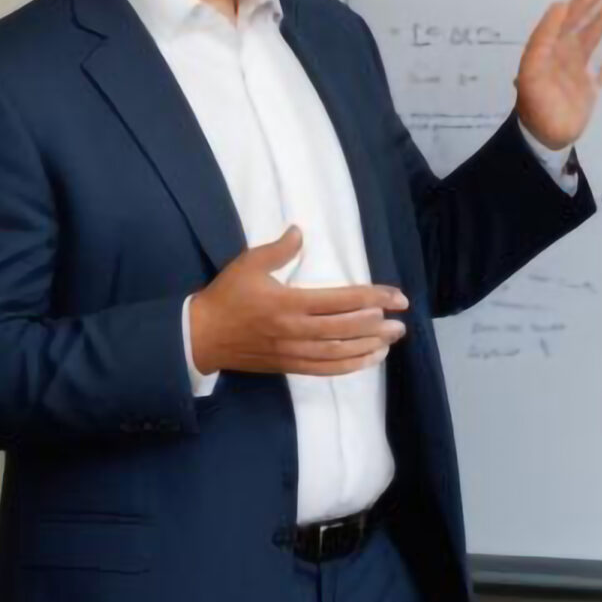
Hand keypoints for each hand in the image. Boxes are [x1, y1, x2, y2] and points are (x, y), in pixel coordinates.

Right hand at [189, 225, 406, 378]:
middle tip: (401, 323)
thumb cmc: (226, 297)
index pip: (340, 300)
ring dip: (368, 348)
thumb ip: (277, 250)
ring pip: (338, 353)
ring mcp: (292, 351)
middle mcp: (295, 330)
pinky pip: (324, 370)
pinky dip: (349, 366)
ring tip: (391, 342)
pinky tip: (367, 360)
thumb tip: (300, 231)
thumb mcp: (247, 265)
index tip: (397, 297)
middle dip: (377, 326)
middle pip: (345, 329)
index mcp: (288, 302)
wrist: (200, 336)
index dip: (372, 298)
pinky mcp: (288, 366)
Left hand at [513, 0, 601, 152]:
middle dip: (589, 6)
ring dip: (601, 23)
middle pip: (576, 25)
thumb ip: (544, 37)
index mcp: (547, 49)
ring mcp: (575, 72)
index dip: (575, 4)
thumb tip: (558, 6)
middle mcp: (561, 56)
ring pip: (591, 41)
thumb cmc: (537, 102)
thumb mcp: (532, 68)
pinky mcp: (588, 89)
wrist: (544, 137)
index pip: (561, 20)